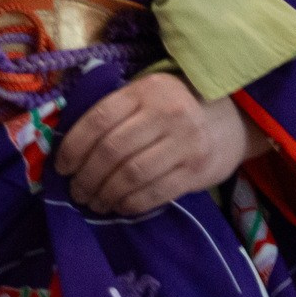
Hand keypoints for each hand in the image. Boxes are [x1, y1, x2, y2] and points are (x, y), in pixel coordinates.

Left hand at [55, 73, 252, 214]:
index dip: (73, 146)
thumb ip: (117, 112)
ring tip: (94, 202)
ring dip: (104, 194)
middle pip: (112, 150)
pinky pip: (154, 193)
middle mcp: (167, 113)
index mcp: (148, 90)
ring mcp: (185, 143)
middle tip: (76, 191)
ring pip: (131, 175)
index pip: (99, 119)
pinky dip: (129, 204)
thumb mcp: (149, 96)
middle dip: (86, 176)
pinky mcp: (196, 170)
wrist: (233, 122)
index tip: (62, 166)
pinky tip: (118, 206)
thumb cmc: (177, 108)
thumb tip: (70, 146)